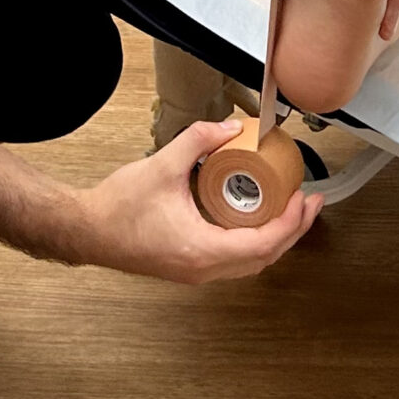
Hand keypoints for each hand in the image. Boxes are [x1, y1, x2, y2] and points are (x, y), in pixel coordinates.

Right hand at [75, 119, 319, 282]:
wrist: (88, 230)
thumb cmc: (118, 207)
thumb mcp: (163, 165)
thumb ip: (199, 140)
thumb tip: (230, 127)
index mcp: (200, 249)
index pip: (261, 244)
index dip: (290, 222)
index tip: (303, 198)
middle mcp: (202, 268)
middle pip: (264, 259)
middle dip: (293, 231)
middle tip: (311, 204)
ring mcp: (196, 272)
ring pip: (250, 264)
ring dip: (276, 239)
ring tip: (291, 211)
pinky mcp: (189, 267)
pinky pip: (234, 261)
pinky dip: (254, 243)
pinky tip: (258, 220)